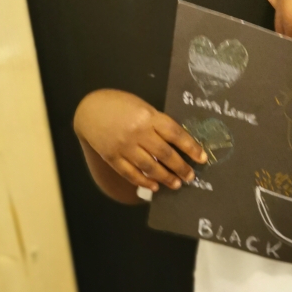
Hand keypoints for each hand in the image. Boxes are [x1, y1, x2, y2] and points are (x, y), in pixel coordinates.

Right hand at [74, 89, 206, 191]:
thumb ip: (157, 123)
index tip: (202, 158)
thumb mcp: (142, 107)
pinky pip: (130, 173)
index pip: (175, 134)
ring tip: (176, 184)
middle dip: (180, 167)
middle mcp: (138, 132)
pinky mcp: (112, 157)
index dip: (191, 147)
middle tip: (190, 177)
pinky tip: (154, 186)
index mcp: (148, 116)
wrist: (89, 109)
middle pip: (164, 153)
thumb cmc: (120, 105)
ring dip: (165, 177)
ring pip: (149, 166)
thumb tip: (178, 144)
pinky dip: (144, 181)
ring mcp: (124, 146)